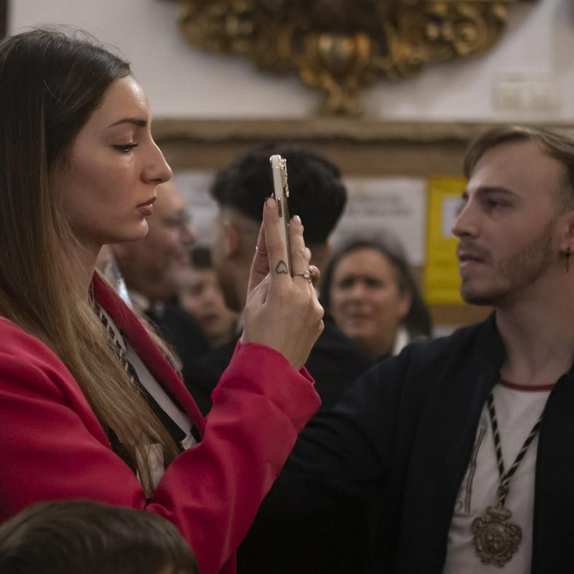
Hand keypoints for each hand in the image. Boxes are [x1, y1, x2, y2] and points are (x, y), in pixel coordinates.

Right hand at [239, 197, 323, 370]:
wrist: (273, 370)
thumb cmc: (256, 336)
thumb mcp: (252, 303)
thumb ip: (264, 278)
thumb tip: (275, 258)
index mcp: (281, 291)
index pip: (277, 249)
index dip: (273, 224)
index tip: (272, 203)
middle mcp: (303, 295)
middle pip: (300, 256)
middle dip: (296, 235)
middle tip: (295, 218)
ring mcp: (315, 307)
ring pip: (306, 279)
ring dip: (297, 272)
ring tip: (286, 274)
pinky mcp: (321, 317)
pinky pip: (310, 298)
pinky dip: (300, 296)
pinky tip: (288, 311)